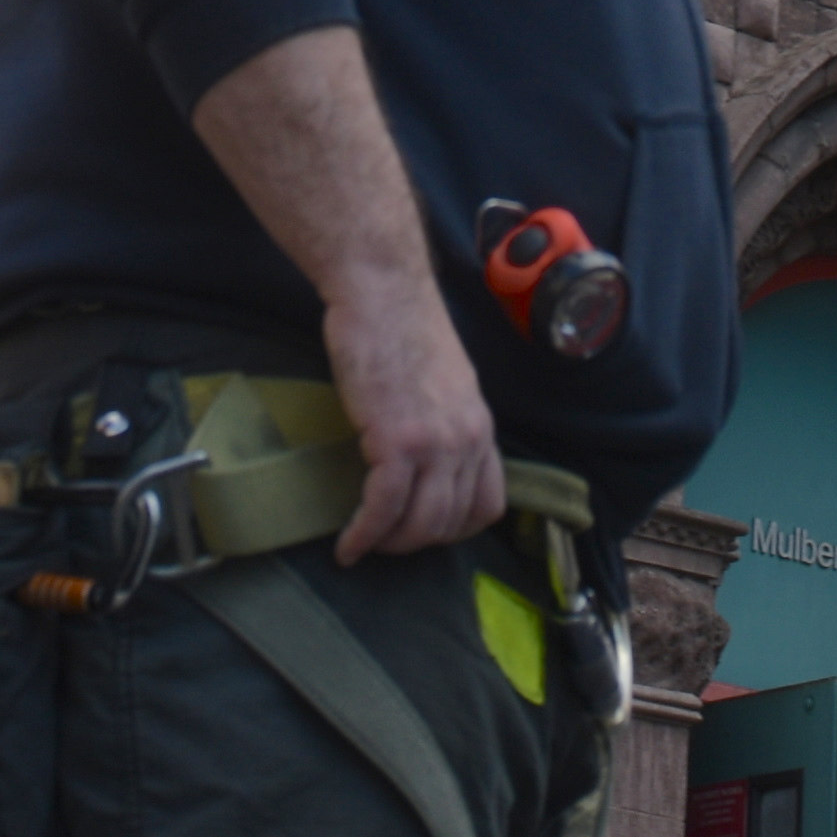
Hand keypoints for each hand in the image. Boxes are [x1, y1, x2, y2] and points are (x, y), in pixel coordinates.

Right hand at [318, 257, 509, 559]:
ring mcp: (436, 443)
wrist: (383, 292)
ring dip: (390, 544)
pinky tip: (347, 543)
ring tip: (364, 543)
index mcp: (479, 427)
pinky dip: (364, 534)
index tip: (423, 530)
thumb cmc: (402, 327)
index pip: (489, 504)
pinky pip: (383, 508)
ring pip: (421, 524)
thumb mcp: (443, 383)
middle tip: (384, 541)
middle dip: (415, 541)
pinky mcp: (397, 440)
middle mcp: (467, 440)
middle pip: (452, 521)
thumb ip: (445, 422)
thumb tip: (428, 456)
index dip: (455, 529)